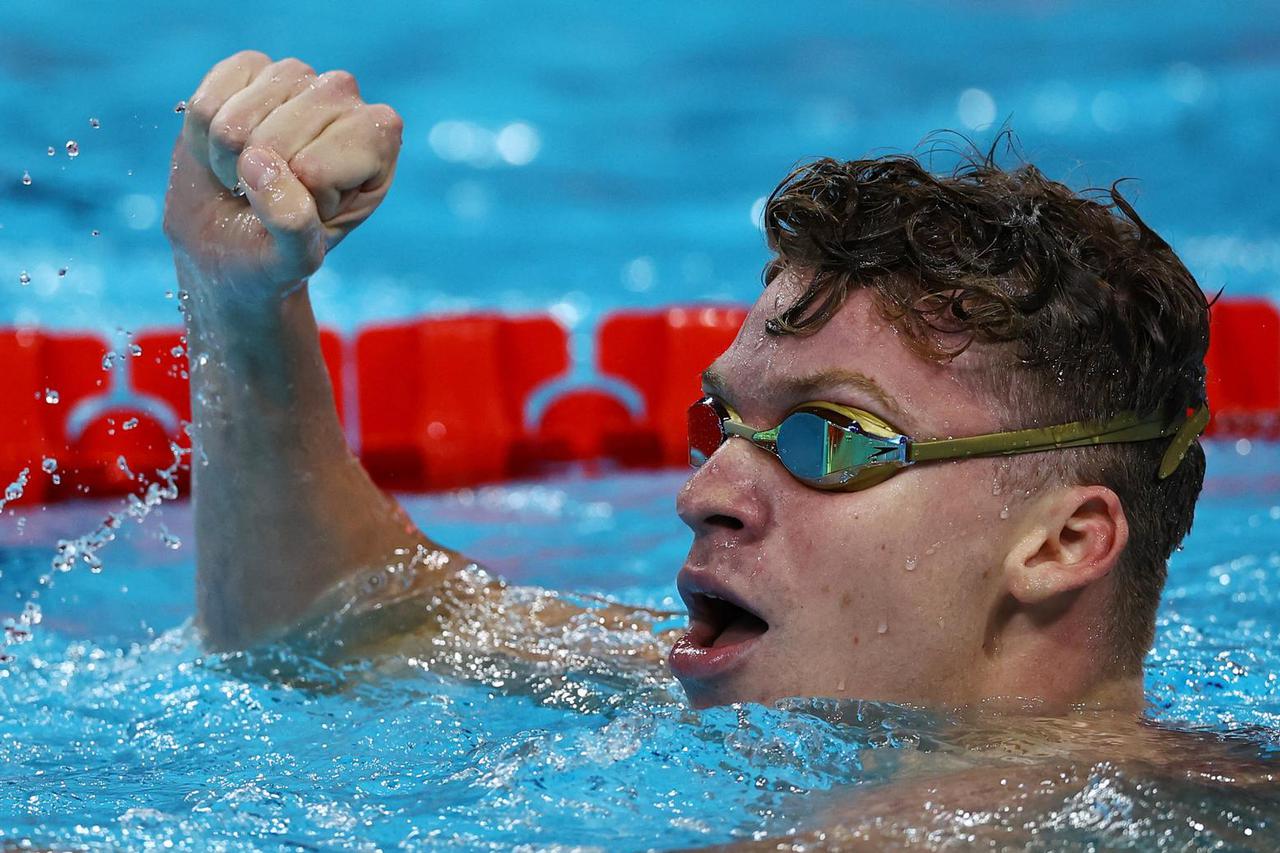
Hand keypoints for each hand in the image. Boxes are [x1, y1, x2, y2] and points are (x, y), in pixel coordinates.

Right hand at [163, 51, 402, 294]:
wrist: (224, 240)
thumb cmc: (272, 252)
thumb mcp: (293, 260)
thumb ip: (293, 225)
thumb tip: (259, 163)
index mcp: (377, 145)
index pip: (320, 165)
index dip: (301, 196)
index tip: (308, 211)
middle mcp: (346, 101)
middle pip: (278, 138)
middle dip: (256, 181)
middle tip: (266, 197)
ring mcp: (298, 79)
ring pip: (238, 118)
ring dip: (226, 160)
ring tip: (245, 175)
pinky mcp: (250, 68)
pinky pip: (209, 100)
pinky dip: (201, 134)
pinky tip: (226, 149)